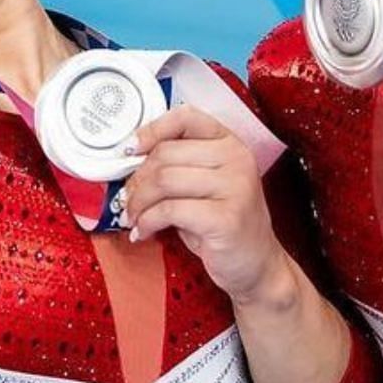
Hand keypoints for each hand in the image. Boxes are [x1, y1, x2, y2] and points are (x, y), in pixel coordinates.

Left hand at [120, 106, 286, 303]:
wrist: (256, 265)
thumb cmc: (222, 224)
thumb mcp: (203, 185)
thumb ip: (177, 165)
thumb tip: (130, 160)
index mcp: (230, 143)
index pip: (186, 117)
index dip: (152, 130)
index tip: (130, 150)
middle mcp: (236, 159)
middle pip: (166, 153)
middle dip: (137, 179)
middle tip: (127, 198)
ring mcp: (235, 187)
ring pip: (164, 180)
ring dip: (138, 202)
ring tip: (133, 217)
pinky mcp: (226, 218)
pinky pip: (170, 210)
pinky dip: (148, 222)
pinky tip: (144, 231)